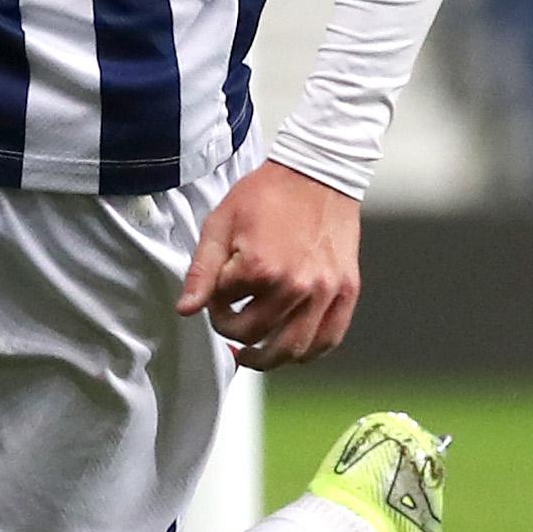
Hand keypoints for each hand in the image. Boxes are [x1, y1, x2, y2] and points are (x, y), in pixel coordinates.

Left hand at [177, 161, 359, 369]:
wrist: (317, 173)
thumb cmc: (266, 195)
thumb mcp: (221, 224)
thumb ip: (202, 272)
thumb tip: (186, 310)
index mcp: (260, 268)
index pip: (225, 309)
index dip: (214, 305)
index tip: (217, 293)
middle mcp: (296, 286)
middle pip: (256, 336)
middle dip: (234, 333)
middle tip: (230, 322)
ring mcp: (325, 291)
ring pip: (294, 349)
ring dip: (268, 359)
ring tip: (255, 353)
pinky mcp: (347, 291)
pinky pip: (329, 339)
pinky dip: (309, 352)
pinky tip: (292, 348)